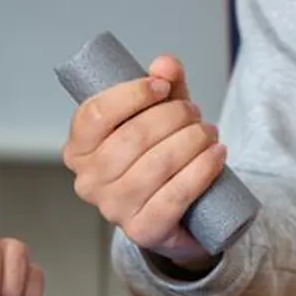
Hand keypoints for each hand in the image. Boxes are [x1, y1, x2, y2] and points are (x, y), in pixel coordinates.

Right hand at [62, 55, 225, 269]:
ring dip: (191, 142)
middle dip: (172, 117)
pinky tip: (217, 155)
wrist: (176, 213)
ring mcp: (113, 209)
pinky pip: (174, 196)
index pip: (96, 115)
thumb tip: (165, 64)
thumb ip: (162, 84)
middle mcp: (88, 182)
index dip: (132, 94)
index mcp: (78, 149)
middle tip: (194, 113)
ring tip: (208, 132)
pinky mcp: (143, 230)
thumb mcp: (157, 115)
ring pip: (156, 165)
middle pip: (132, 138)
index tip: (162, 85)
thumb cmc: (157, 156)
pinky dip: (201, 171)